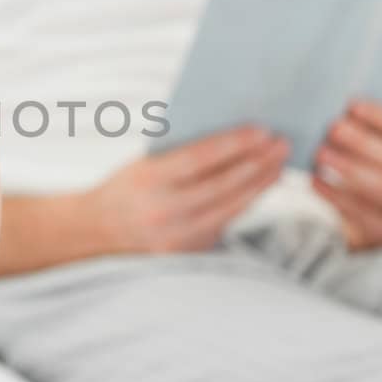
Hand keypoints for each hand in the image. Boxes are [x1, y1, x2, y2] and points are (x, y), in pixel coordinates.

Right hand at [88, 126, 289, 254]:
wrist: (99, 231)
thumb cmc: (126, 187)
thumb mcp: (144, 162)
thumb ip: (181, 152)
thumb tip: (232, 136)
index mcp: (148, 180)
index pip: (199, 158)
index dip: (233, 143)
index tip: (261, 129)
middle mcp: (163, 211)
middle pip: (223, 185)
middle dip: (257, 162)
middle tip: (281, 143)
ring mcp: (178, 236)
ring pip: (231, 208)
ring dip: (260, 184)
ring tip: (279, 163)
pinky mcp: (189, 251)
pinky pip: (226, 224)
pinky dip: (246, 203)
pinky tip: (261, 186)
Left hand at [312, 100, 381, 249]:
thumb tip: (349, 114)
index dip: (380, 118)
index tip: (353, 106)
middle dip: (360, 143)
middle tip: (333, 128)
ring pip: (374, 188)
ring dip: (345, 168)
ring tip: (320, 153)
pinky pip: (356, 212)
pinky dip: (333, 195)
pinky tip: (316, 180)